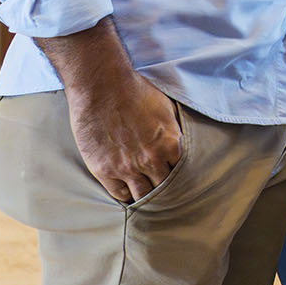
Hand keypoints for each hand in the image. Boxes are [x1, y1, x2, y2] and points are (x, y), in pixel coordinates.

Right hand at [34, 17, 181, 203]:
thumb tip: (181, 142)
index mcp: (170, 144)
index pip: (183, 173)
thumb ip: (175, 130)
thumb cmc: (135, 91)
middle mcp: (151, 160)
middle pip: (165, 188)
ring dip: (147, 196)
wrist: (102, 86)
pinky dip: (126, 196)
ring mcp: (127, 167)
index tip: (180, 180)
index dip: (181, 177)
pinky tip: (130, 194)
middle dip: (166, 190)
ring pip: (143, 195)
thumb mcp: (166, 108)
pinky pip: (120, 194)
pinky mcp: (105, 170)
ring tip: (150, 198)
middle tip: (168, 195)